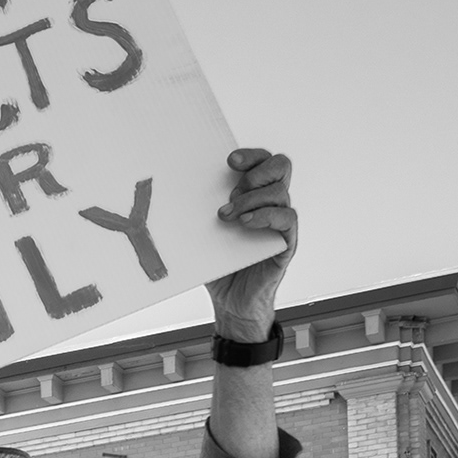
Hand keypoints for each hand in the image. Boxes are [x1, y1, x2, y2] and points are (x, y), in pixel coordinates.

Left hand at [207, 148, 296, 340]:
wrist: (231, 302)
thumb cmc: (219, 266)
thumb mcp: (205, 235)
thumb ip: (199, 214)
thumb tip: (170, 195)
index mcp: (255, 195)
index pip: (262, 161)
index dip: (250, 155)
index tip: (229, 160)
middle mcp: (272, 203)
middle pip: (280, 166)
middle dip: (256, 171)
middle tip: (233, 190)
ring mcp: (281, 222)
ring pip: (280, 191)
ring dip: (251, 199)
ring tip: (227, 216)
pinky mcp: (286, 242)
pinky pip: (287, 218)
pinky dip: (266, 216)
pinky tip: (245, 224)